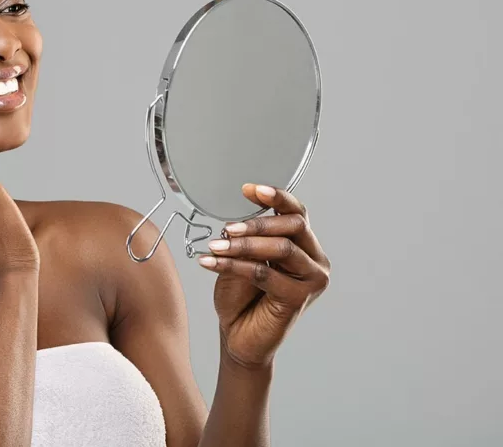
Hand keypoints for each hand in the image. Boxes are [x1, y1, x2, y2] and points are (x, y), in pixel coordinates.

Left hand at [198, 183, 330, 369]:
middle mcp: (315, 261)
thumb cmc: (241, 297)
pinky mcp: (299, 298)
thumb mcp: (241, 257)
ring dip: (244, 245)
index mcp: (304, 246)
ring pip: (282, 248)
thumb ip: (248, 238)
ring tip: (216, 246)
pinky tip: (210, 263)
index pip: (297, 213)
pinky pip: (266, 274)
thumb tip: (237, 219)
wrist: (238, 336)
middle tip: (228, 227)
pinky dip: (234, 265)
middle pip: (294, 226)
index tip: (248, 189)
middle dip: (257, 223)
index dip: (276, 197)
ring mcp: (312, 280)